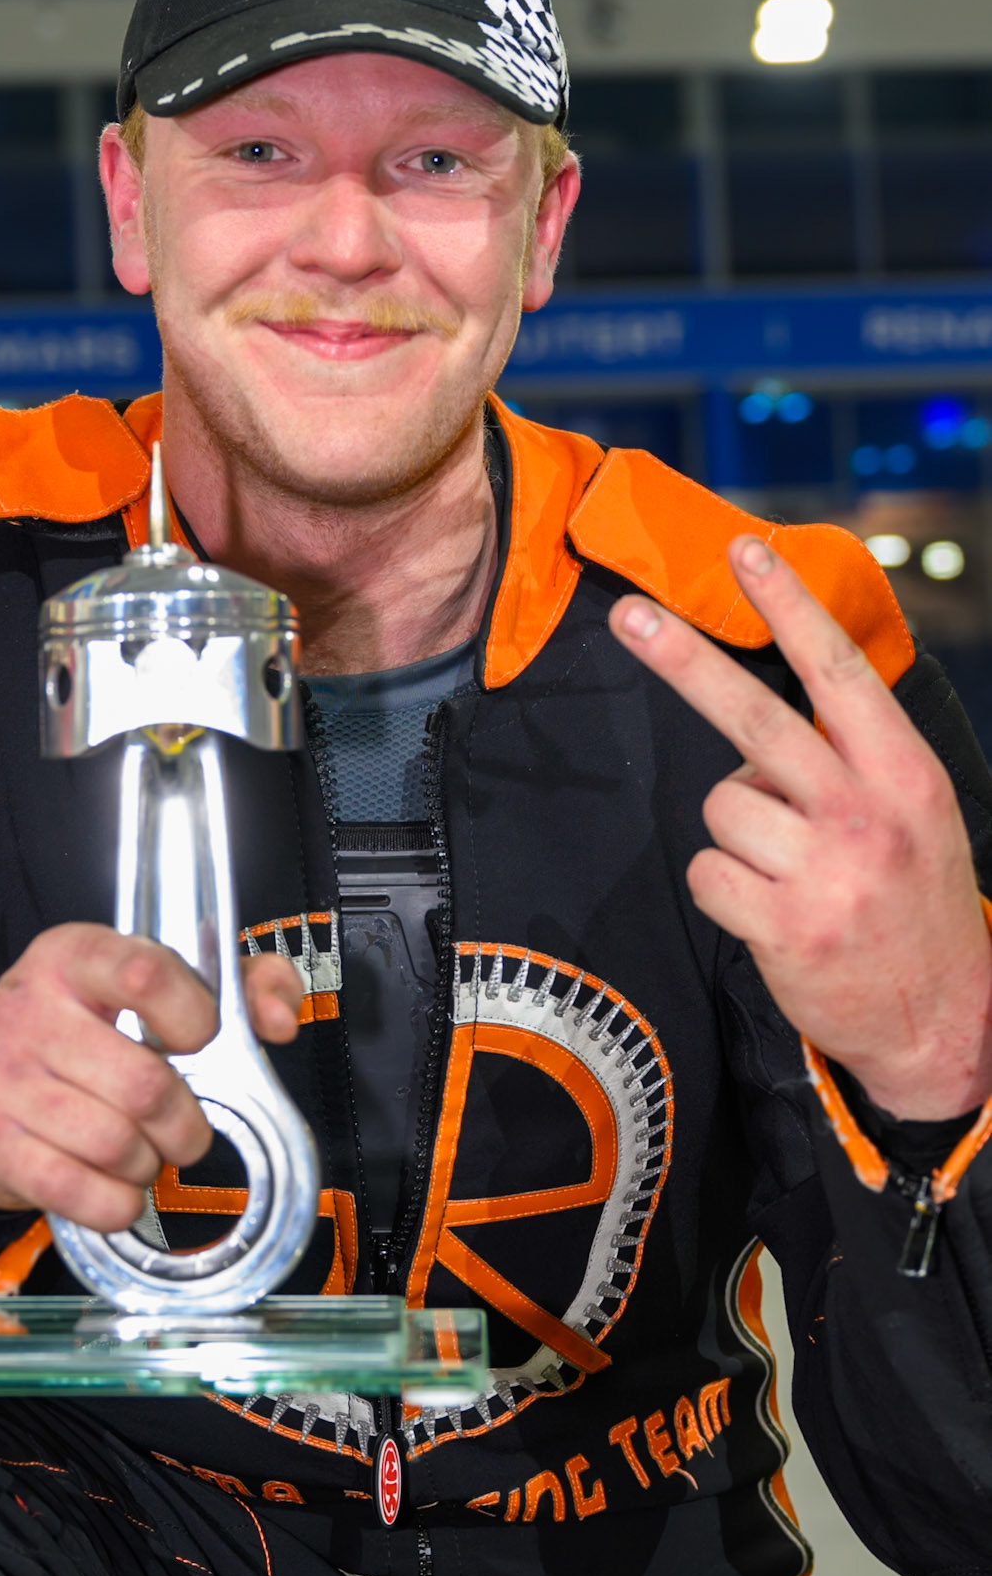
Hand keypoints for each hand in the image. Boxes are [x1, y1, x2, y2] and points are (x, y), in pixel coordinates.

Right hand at [0, 923, 301, 1229]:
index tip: (200, 1039)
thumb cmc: (90, 1034)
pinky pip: (78, 1191)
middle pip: (144, 1085)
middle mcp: (29, 1008)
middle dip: (183, 1123)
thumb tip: (279, 1019)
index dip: (194, 1018)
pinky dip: (115, 1203)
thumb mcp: (157, 988)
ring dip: (146, 1163)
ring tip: (138, 1150)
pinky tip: (112, 1186)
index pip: (144, 975)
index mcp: (75, 956)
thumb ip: (239, 986)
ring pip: (116, 1145)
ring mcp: (3, 1076)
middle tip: (180, 1126)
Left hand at [610, 535, 991, 1120]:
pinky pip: (707, 872)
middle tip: (628, 615)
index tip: (745, 551)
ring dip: (736, 833)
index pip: (838, 671)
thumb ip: (851, 758)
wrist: (946, 1024)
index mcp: (903, 773)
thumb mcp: (915, 813)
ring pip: (721, 805)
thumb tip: (752, 723)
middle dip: (683, 659)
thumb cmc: (914, 902)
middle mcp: (865, 814)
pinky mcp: (782, 926)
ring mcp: (825, 872)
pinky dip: (725, 889)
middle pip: (754, 718)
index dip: (789, 606)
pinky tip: (771, 911)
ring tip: (785, 868)